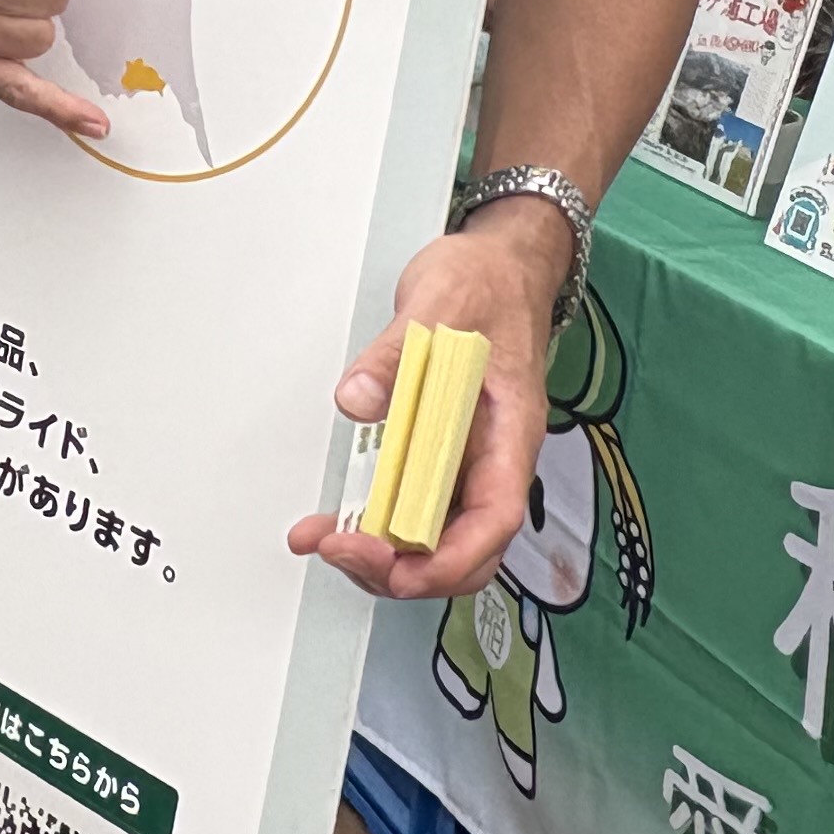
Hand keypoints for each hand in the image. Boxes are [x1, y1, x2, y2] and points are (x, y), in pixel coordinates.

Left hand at [285, 200, 567, 600]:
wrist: (498, 265)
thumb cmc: (486, 284)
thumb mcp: (438, 302)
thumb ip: (396, 352)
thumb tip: (357, 399)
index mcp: (509, 431)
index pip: (494, 518)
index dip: (447, 559)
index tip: (394, 568)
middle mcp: (491, 458)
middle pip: (463, 548)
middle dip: (403, 568)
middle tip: (339, 549)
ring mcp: (464, 459)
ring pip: (433, 537)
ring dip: (380, 553)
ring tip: (323, 540)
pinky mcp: (437, 451)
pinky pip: (409, 503)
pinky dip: (372, 522)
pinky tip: (330, 521)